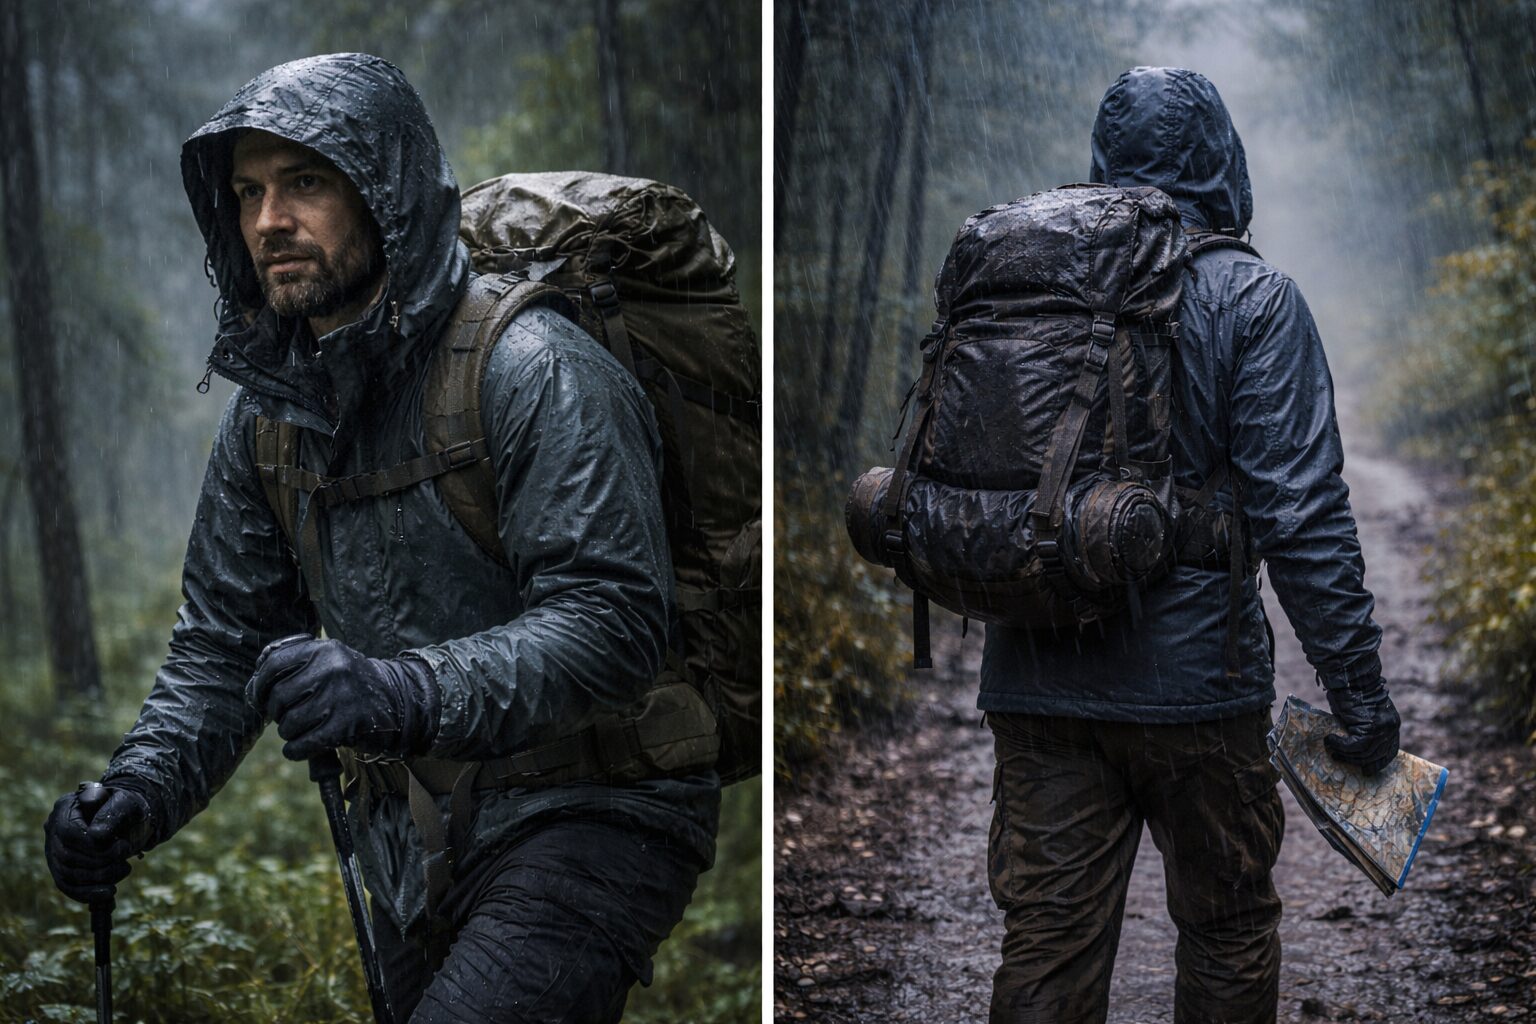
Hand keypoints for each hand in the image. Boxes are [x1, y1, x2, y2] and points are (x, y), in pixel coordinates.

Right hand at [44, 784, 153, 903]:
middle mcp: (53, 830)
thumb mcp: (127, 803)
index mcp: (66, 808)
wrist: (127, 819)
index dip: (94, 845)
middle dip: (101, 863)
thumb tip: (97, 835)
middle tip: (126, 861)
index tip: (122, 847)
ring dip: (99, 878)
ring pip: (67, 874)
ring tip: (125, 870)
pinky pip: (68, 887)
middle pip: (67, 856)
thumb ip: (113, 813)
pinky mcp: (61, 870)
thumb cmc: (126, 808)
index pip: (69, 832)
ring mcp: (54, 852)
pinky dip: (88, 893)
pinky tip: (109, 892)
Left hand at [246, 636, 438, 760]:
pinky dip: (296, 750)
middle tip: (287, 717)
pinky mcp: (346, 725)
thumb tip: (255, 688)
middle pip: (279, 697)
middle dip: (277, 713)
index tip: (260, 697)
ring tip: (302, 730)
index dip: (260, 684)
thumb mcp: (330, 661)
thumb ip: (296, 665)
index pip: (274, 665)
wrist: (397, 702)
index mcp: (325, 650)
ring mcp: (341, 697)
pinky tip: (301, 747)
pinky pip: (303, 743)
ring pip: (289, 723)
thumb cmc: (352, 684)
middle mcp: (332, 670)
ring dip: (289, 733)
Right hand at [1324, 678, 1400, 775]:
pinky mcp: (1370, 728)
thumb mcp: (1360, 714)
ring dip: (1345, 753)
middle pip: (1376, 755)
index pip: (1389, 752)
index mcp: (1391, 724)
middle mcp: (1390, 728)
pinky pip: (1354, 745)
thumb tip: (1352, 746)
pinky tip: (1330, 740)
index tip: (1365, 769)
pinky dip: (1340, 745)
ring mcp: (1382, 729)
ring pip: (1364, 752)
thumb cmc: (1350, 692)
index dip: (1377, 762)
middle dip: (1357, 761)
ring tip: (1330, 749)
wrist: (1349, 677)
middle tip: (1338, 759)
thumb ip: (1362, 728)